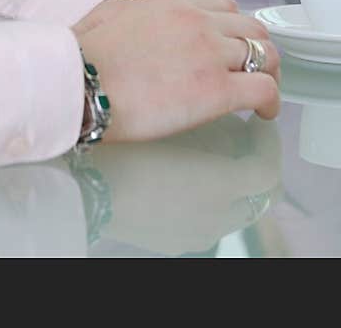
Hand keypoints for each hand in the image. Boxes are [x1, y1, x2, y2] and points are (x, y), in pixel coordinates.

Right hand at [73, 0, 279, 141]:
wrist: (81, 80)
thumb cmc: (85, 56)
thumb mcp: (112, 16)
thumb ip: (135, 14)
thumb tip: (131, 25)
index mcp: (172, 2)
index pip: (224, 6)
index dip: (235, 28)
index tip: (233, 44)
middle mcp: (197, 20)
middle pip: (252, 29)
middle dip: (258, 50)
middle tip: (255, 71)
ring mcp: (211, 52)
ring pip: (266, 55)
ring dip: (268, 74)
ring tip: (262, 94)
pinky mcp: (218, 89)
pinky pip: (264, 89)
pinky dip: (271, 102)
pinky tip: (264, 114)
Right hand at [87, 114, 280, 255]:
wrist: (80, 182)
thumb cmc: (120, 143)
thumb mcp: (171, 114)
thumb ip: (208, 112)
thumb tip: (228, 105)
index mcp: (221, 182)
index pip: (268, 167)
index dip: (268, 141)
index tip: (260, 120)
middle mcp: (217, 214)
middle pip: (260, 196)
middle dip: (258, 164)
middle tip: (245, 137)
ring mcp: (198, 233)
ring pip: (237, 212)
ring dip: (236, 185)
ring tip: (214, 156)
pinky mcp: (175, 242)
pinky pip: (208, 223)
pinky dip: (210, 202)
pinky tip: (186, 180)